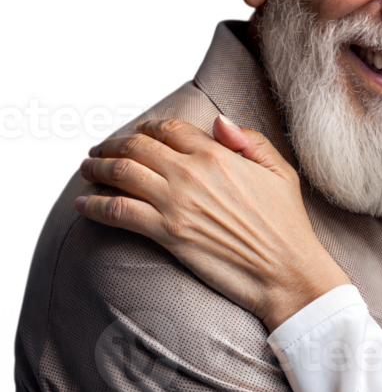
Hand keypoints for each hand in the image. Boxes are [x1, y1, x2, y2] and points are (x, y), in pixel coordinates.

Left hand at [75, 116, 349, 330]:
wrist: (285, 270)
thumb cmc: (288, 224)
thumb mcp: (281, 172)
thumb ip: (251, 141)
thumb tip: (219, 121)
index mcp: (218, 154)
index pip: (169, 129)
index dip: (148, 128)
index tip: (137, 134)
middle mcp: (191, 173)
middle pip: (137, 147)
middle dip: (112, 145)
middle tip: (98, 150)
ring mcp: (175, 203)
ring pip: (121, 174)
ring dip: (97, 168)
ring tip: (87, 169)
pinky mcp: (165, 233)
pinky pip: (118, 212)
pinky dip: (95, 206)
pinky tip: (84, 205)